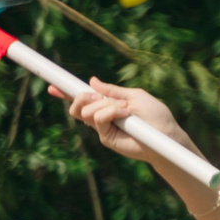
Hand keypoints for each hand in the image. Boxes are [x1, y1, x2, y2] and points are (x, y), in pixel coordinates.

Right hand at [63, 79, 191, 166]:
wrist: (167, 135)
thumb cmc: (156, 115)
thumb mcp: (135, 97)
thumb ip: (113, 91)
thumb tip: (92, 81)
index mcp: (108, 105)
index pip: (83, 99)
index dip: (67, 93)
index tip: (53, 87)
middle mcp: (102, 117)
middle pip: (76, 106)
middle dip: (81, 96)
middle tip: (98, 97)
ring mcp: (103, 128)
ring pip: (84, 112)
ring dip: (105, 105)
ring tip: (124, 109)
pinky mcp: (106, 138)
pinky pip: (98, 119)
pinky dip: (110, 112)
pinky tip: (125, 114)